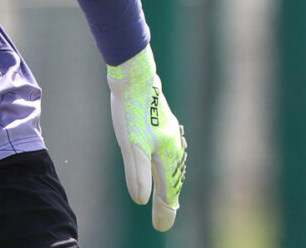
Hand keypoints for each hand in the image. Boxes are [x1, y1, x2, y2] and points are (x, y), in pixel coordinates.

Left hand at [107, 45, 186, 231]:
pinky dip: (167, 165)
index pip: (168, 190)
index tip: (161, 227)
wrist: (134, 77)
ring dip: (170, 182)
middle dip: (169, 200)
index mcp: (168, 155)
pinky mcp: (161, 122)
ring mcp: (169, 133)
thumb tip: (142, 201)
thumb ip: (137, 173)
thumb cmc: (132, 111)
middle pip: (174, 180)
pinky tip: (163, 159)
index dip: (164, 210)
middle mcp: (173, 145)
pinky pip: (168, 151)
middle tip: (165, 217)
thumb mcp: (131, 145)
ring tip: (168, 194)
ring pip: (173, 165)